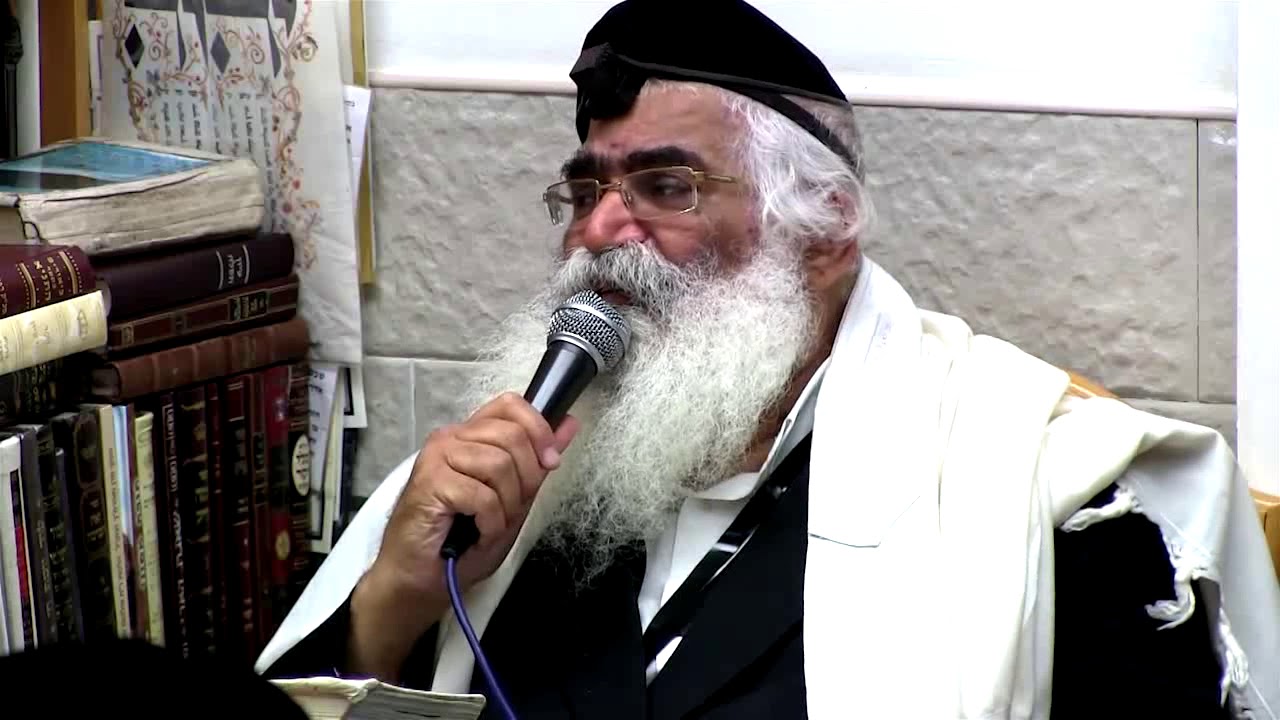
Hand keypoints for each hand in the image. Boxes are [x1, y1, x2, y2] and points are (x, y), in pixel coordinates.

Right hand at [347, 392, 580, 678]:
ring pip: (499, 464)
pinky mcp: (429, 482)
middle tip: (510, 509)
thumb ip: (537, 462)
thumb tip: (568, 425)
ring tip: (488, 524)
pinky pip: (482, 495)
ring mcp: (438, 457)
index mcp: (471, 436)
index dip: (538, 429)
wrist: (420, 579)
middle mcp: (452, 438)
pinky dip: (490, 522)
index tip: (550, 462)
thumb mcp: (513, 499)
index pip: (510, 405)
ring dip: (506, 505)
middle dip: (526, 479)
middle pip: (512, 436)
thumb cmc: (462, 542)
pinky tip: (476, 532)